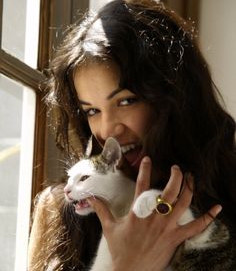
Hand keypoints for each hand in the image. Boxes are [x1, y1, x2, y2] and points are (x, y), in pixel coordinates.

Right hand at [88, 157, 221, 270]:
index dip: (145, 170)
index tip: (148, 159)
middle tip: (176, 167)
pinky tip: (217, 207)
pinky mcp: (176, 238)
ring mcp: (167, 228)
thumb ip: (101, 209)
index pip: (142, 186)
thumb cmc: (120, 248)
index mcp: (137, 213)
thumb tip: (90, 197)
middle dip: (175, 176)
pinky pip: (196, 227)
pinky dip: (208, 217)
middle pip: (169, 192)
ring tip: (191, 177)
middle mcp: (154, 218)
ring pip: (183, 204)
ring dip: (189, 188)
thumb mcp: (109, 227)